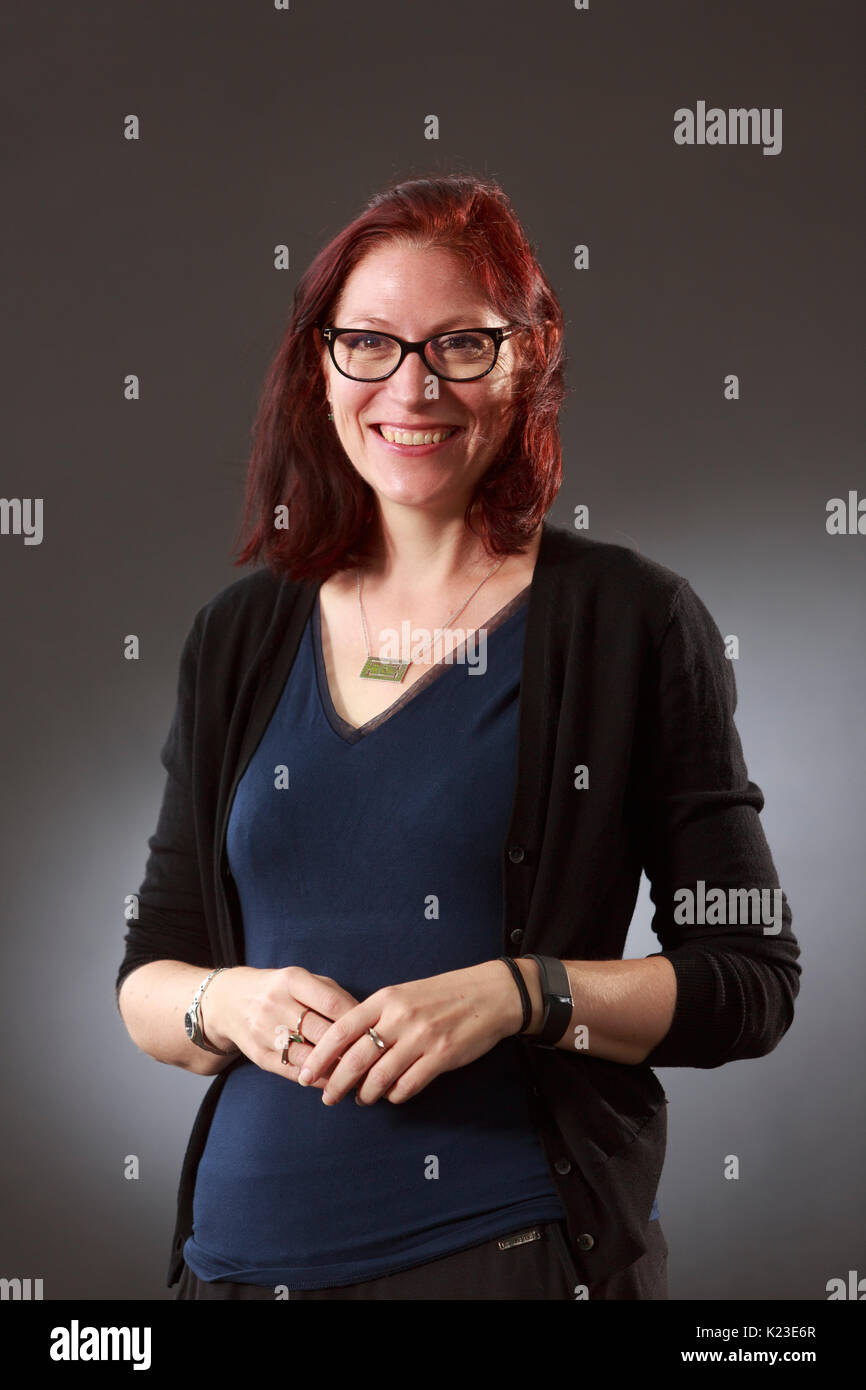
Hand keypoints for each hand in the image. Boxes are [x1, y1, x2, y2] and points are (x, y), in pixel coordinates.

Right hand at [202, 965, 361, 1090]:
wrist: (229, 1002)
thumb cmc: (279, 990)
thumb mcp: (303, 980)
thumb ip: (333, 995)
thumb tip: (366, 1019)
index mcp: (291, 980)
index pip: (331, 1003)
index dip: (357, 1020)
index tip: (376, 1032)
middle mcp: (275, 1005)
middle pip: (322, 1033)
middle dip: (352, 1048)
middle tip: (376, 1059)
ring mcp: (265, 1033)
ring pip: (310, 1057)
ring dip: (338, 1070)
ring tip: (362, 1076)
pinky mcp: (260, 1056)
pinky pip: (295, 1072)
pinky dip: (318, 1080)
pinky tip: (336, 1083)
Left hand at [297, 960, 518, 1105]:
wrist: (489, 994)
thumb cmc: (443, 995)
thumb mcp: (404, 994)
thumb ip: (377, 1016)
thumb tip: (347, 1046)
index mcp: (386, 999)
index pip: (341, 1030)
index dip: (320, 1055)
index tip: (306, 1074)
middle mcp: (400, 1018)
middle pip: (355, 1058)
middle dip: (336, 1083)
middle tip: (327, 1098)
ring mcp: (421, 1038)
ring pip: (380, 1077)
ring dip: (366, 1094)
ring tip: (362, 1099)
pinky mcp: (441, 1057)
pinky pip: (408, 1086)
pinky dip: (395, 1095)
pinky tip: (392, 1095)